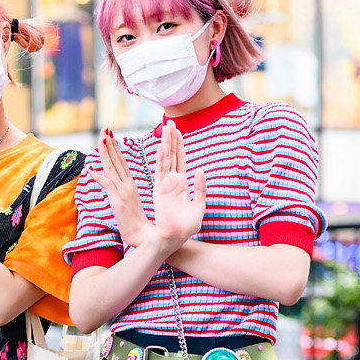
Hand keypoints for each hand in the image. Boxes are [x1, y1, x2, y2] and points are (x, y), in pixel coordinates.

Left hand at [91, 128, 149, 246]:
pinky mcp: (118, 200)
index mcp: (130, 185)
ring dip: (105, 153)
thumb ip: (119, 194)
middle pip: (117, 161)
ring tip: (101, 138)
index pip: (121, 163)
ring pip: (112, 168)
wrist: (144, 236)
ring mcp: (123, 191)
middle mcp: (127, 185)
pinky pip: (107, 185)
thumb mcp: (126, 205)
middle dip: (110, 144)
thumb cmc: (136, 224)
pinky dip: (99, 176)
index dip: (115, 150)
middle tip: (105, 129)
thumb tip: (111, 189)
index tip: (110, 137)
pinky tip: (91, 168)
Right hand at [151, 120, 205, 251]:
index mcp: (182, 184)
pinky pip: (160, 171)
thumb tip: (199, 169)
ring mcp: (165, 184)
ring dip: (166, 143)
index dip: (180, 145)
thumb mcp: (199, 205)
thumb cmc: (187, 226)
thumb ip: (200, 187)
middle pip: (172, 155)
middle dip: (171, 138)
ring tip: (165, 127)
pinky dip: (162, 159)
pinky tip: (162, 147)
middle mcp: (172, 181)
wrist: (176, 238)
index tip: (177, 130)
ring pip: (166, 159)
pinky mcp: (160, 190)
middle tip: (169, 121)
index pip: (181, 159)